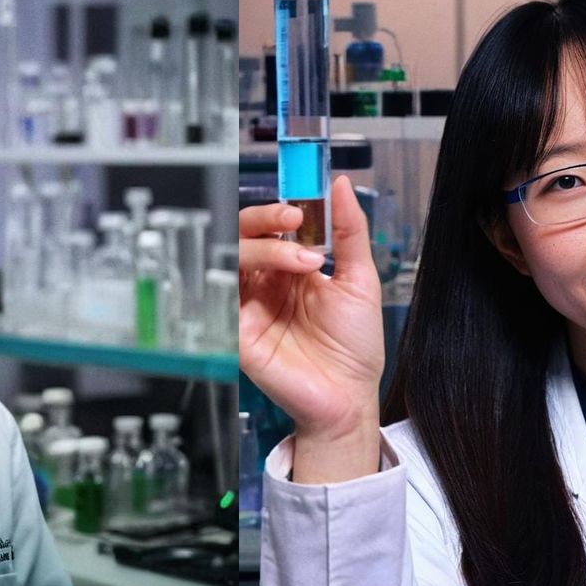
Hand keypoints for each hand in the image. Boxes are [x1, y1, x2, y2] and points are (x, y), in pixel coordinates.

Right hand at [240, 174, 385, 445]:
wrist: (350, 399)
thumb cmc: (354, 349)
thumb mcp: (360, 279)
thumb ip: (349, 231)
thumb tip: (340, 186)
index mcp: (292, 269)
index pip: (273, 226)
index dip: (281, 210)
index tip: (301, 205)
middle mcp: (268, 283)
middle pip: (245, 234)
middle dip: (265, 219)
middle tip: (292, 219)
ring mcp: (251, 305)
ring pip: (234, 258)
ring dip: (264, 248)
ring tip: (302, 260)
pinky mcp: (239, 332)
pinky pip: (225, 297)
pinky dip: (244, 281)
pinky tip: (275, 284)